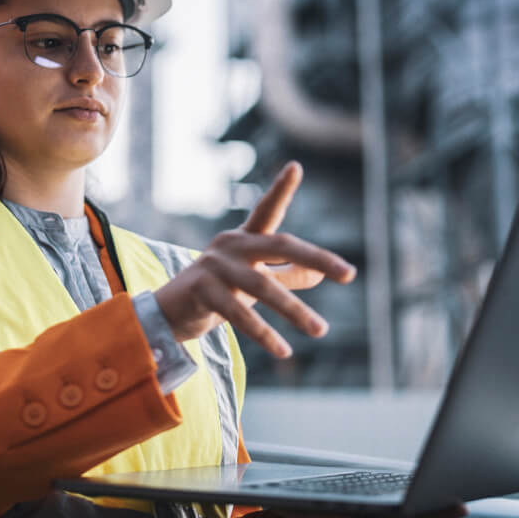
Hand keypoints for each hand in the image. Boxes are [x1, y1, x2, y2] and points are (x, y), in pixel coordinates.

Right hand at [153, 162, 356, 356]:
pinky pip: (239, 314)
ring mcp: (215, 266)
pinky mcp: (203, 291)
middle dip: (317, 257)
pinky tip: (284, 350)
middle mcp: (230, 246)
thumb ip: (286, 275)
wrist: (169, 314)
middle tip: (349, 273)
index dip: (281, 189)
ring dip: (295, 311)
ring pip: (263, 286)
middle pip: (280, 245)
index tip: (296, 167)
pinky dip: (264, 334)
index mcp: (243, 239)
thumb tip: (320, 274)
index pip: (267, 211)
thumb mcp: (254, 282)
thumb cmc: (217, 294)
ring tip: (320, 330)